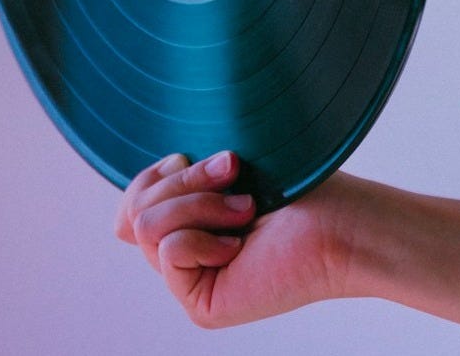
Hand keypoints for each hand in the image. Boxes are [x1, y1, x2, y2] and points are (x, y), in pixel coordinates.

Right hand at [115, 151, 362, 327]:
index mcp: (188, 223)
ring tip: (245, 207)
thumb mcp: (217, 173)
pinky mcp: (203, 304)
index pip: (130, 207)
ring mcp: (192, 282)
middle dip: (185, 180)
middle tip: (234, 170)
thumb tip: (118, 228)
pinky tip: (240, 243)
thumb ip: (166, 192)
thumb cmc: (295, 185)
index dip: (150, 176)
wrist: (340, 220)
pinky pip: (169, 252)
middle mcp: (185, 255)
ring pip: (148, 226)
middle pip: (135, 210)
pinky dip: (204, 235)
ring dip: (200, 203)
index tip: (188, 155)